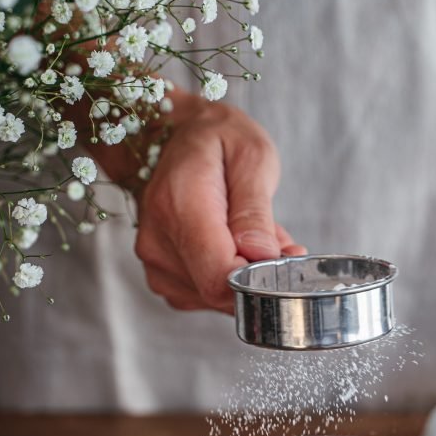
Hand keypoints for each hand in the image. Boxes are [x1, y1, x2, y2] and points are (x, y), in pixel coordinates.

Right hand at [133, 93, 304, 312]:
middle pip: (218, 291)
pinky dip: (227, 278)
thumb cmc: (217, 140)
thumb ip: (255, 210)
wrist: (170, 136)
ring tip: (247, 233)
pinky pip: (204, 296)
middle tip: (272, 237)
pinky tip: (230, 246)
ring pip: (215, 299)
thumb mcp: (252, 156)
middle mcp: (158, 240)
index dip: (257, 279)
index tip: (281, 255)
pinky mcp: (161, 277)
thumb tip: (261, 256)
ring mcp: (154, 263)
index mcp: (180, 205)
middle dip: (256, 275)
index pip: (218, 275)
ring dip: (243, 276)